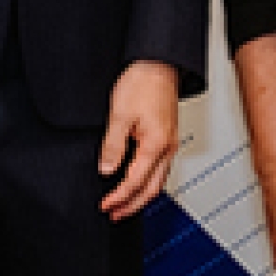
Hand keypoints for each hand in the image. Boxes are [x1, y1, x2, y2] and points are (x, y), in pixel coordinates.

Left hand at [98, 60, 179, 220]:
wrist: (158, 62)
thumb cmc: (143, 82)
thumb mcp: (119, 114)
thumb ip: (112, 146)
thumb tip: (107, 169)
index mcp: (155, 144)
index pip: (135, 182)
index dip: (118, 197)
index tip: (105, 205)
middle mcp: (167, 146)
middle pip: (152, 189)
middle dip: (133, 205)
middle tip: (115, 213)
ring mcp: (170, 140)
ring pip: (159, 179)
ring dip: (141, 195)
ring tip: (124, 203)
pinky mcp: (168, 134)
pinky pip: (161, 167)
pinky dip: (148, 181)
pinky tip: (138, 180)